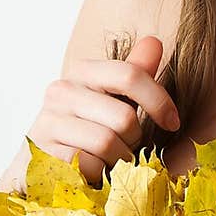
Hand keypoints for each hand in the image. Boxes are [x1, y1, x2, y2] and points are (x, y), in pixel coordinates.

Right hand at [22, 35, 178, 186]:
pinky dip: (99, 174)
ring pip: (107, 143)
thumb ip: (134, 73)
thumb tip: (154, 42)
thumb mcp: (113, 99)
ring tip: (110, 159)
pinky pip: (88, 165)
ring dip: (118, 159)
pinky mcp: (43, 153)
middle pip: (124, 117)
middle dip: (134, 139)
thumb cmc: (88, 128)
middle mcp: (61, 91)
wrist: (45, 163)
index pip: (129, 75)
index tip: (172, 122)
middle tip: (126, 145)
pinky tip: (92, 171)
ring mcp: (48, 122)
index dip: (159, 100)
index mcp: (82, 71)